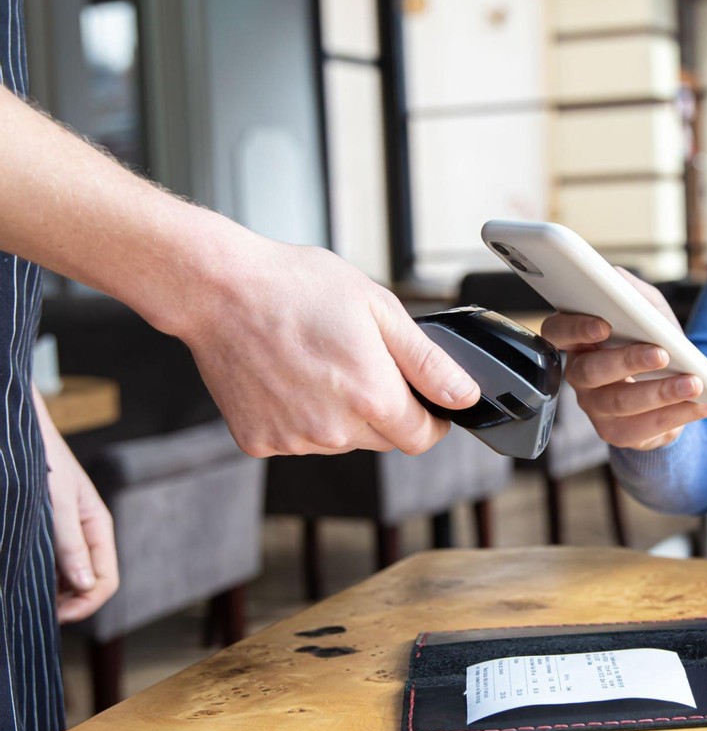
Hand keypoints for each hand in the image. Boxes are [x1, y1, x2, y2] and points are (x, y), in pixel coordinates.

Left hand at [34, 391, 117, 621]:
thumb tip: (84, 585)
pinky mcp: (47, 533)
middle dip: (69, 603)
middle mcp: (85, 535)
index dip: (86, 603)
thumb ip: (71, 543)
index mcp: (98, 528)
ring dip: (54, 593)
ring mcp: (66, 535)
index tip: (56, 614)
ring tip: (29, 596)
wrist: (21, 432)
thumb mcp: (58, 504)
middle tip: (37, 610)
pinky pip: (52, 566)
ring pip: (69, 579)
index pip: (106, 581)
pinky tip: (23, 577)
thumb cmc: (44, 461)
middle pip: (89, 584)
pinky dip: (43, 579)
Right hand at [179, 237, 480, 456]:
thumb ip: (428, 362)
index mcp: (371, 397)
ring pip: (341, 440)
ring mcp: (294, 441)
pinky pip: (299, 439)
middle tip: (359, 359)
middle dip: (384, 407)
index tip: (424, 397)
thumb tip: (464, 396)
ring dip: (341, 413)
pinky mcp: (260, 443)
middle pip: (383, 439)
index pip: (423, 437)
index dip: (431, 417)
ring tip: (317, 361)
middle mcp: (334, 430)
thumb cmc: (296, 288)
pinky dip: (300, 415)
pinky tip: (288, 377)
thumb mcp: (380, 309)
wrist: (218, 290)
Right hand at [540, 269, 706, 449]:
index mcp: (579, 340)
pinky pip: (643, 429)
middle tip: (662, 354)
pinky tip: (702, 403)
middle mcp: (580, 376)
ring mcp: (595, 408)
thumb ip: (631, 292)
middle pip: (589, 371)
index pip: (557, 332)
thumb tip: (616, 280)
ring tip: (693, 382)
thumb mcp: (647, 309)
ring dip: (660, 392)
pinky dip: (678, 415)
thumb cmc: (652, 340)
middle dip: (627, 361)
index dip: (575, 329)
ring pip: (619, 403)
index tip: (604, 325)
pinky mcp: (617, 433)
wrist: (672, 384)